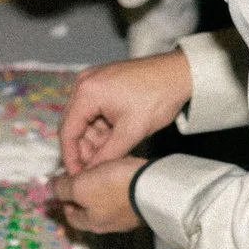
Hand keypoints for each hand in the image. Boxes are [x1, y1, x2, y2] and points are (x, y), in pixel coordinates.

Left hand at [53, 158, 146, 232]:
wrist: (153, 186)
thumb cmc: (113, 187)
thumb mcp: (80, 186)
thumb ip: (62, 189)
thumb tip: (49, 190)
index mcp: (92, 223)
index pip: (71, 217)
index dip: (63, 201)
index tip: (63, 185)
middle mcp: (110, 225)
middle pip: (89, 210)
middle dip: (82, 193)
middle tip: (81, 175)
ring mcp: (129, 216)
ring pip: (107, 201)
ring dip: (101, 187)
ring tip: (100, 169)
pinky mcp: (142, 204)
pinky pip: (124, 194)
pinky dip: (118, 183)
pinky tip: (120, 170)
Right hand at [61, 51, 191, 172]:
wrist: (180, 73)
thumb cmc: (159, 97)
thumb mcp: (131, 132)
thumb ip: (107, 155)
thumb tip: (91, 173)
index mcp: (87, 92)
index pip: (67, 131)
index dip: (71, 157)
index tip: (77, 175)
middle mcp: (84, 83)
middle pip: (74, 125)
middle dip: (84, 148)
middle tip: (96, 169)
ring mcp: (93, 81)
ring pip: (85, 119)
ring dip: (95, 139)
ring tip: (111, 155)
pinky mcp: (103, 82)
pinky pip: (94, 110)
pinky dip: (102, 127)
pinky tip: (115, 140)